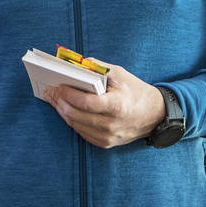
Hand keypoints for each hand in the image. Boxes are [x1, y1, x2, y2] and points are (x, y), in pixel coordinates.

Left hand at [44, 61, 165, 147]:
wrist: (155, 114)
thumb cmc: (136, 91)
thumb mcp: (120, 74)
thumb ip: (96, 67)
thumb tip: (74, 63)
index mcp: (116, 106)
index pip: (85, 102)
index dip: (68, 94)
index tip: (57, 86)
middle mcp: (111, 124)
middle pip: (76, 115)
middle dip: (59, 102)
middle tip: (50, 92)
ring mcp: (108, 136)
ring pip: (76, 125)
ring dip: (62, 111)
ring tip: (54, 100)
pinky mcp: (106, 143)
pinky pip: (82, 133)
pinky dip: (72, 120)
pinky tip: (66, 110)